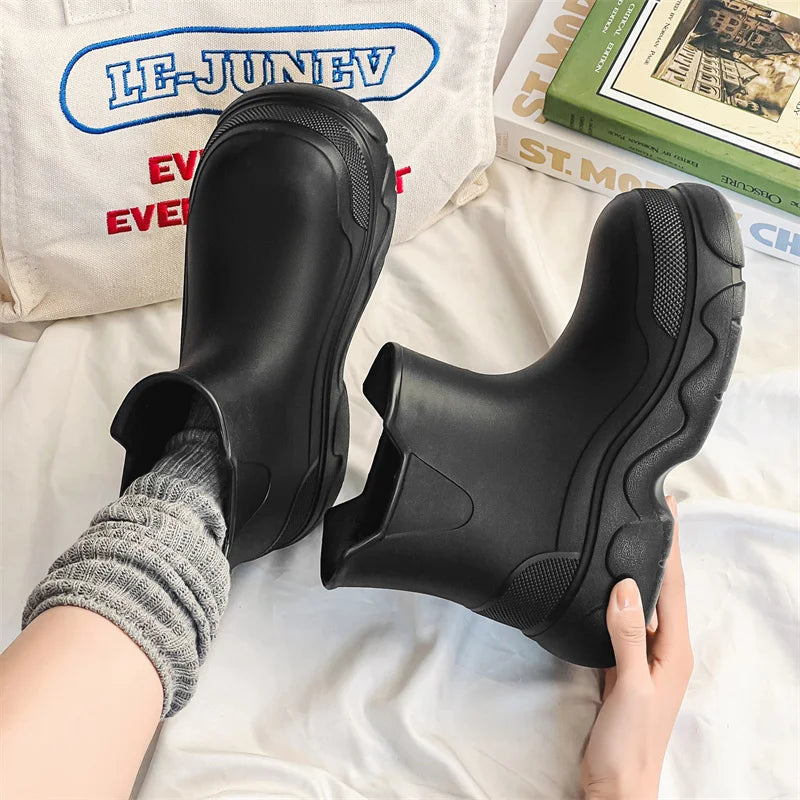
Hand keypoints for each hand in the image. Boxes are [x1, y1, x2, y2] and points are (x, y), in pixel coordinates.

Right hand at [580, 496, 692, 799]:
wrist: (616, 784)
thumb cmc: (628, 742)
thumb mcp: (630, 686)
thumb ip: (628, 636)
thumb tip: (627, 586)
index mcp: (673, 650)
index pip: (675, 587)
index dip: (671, 546)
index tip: (668, 508)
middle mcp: (663, 648)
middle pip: (662, 589)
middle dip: (659, 549)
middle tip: (649, 510)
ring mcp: (643, 657)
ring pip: (642, 602)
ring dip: (638, 569)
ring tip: (629, 536)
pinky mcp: (624, 665)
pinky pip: (624, 620)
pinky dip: (618, 596)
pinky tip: (608, 585)